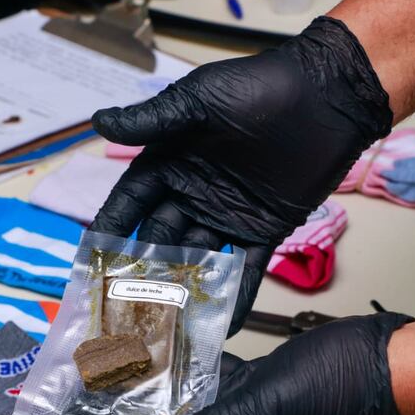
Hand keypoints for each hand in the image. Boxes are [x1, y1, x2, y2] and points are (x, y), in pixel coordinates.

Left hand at [60, 312, 412, 414]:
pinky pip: (202, 385)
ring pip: (178, 410)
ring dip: (144, 392)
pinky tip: (152, 348)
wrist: (382, 365)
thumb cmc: (330, 390)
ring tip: (106, 370)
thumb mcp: (269, 411)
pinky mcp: (248, 392)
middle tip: (79, 397)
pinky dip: (177, 370)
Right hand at [90, 17, 391, 334]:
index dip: (108, 231)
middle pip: (159, 240)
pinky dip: (233, 297)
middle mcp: (191, 194)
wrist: (326, 94)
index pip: (129, 205)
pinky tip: (220, 326)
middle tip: (125, 306)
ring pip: (197, 261)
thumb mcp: (197, 101)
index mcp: (168, 164)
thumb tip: (98, 122)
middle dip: (142, 272)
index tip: (89, 261)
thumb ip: (151, 120)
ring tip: (165, 326)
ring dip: (183, 291)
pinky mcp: (263, 229)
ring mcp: (226, 215)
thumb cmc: (258, 87)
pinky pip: (243, 268)